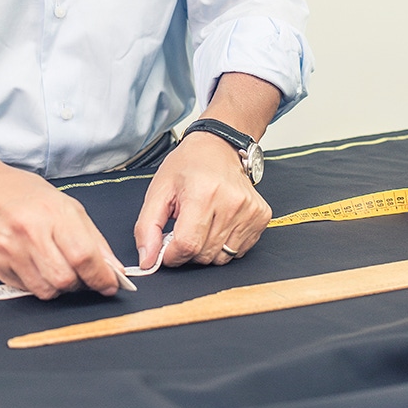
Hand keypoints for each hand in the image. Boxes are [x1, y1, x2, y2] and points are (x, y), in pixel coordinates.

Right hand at [0, 117, 126, 299]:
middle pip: (66, 280)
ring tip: (59, 269)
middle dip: (81, 284)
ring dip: (59, 287)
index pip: (84, 256)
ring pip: (46, 291)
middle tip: (83, 275)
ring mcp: (9, 253)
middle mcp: (29, 235)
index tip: (110, 284)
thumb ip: (91, 236)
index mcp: (51, 213)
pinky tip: (37, 267)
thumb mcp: (64, 203)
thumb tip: (112, 267)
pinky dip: (38, 284)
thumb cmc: (23, 192)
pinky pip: (26, 290)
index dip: (102, 276)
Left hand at [133, 131, 271, 269]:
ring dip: (206, 248)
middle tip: (184, 228)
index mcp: (203, 194)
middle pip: (204, 255)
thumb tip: (147, 261)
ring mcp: (249, 211)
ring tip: (202, 223)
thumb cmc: (189, 165)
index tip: (167, 247)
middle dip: (188, 250)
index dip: (171, 254)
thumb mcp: (159, 190)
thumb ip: (147, 227)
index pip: (187, 245)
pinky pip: (239, 251)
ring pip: (222, 257)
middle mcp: (231, 203)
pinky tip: (218, 223)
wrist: (219, 146)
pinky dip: (224, 244)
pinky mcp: (261, 216)